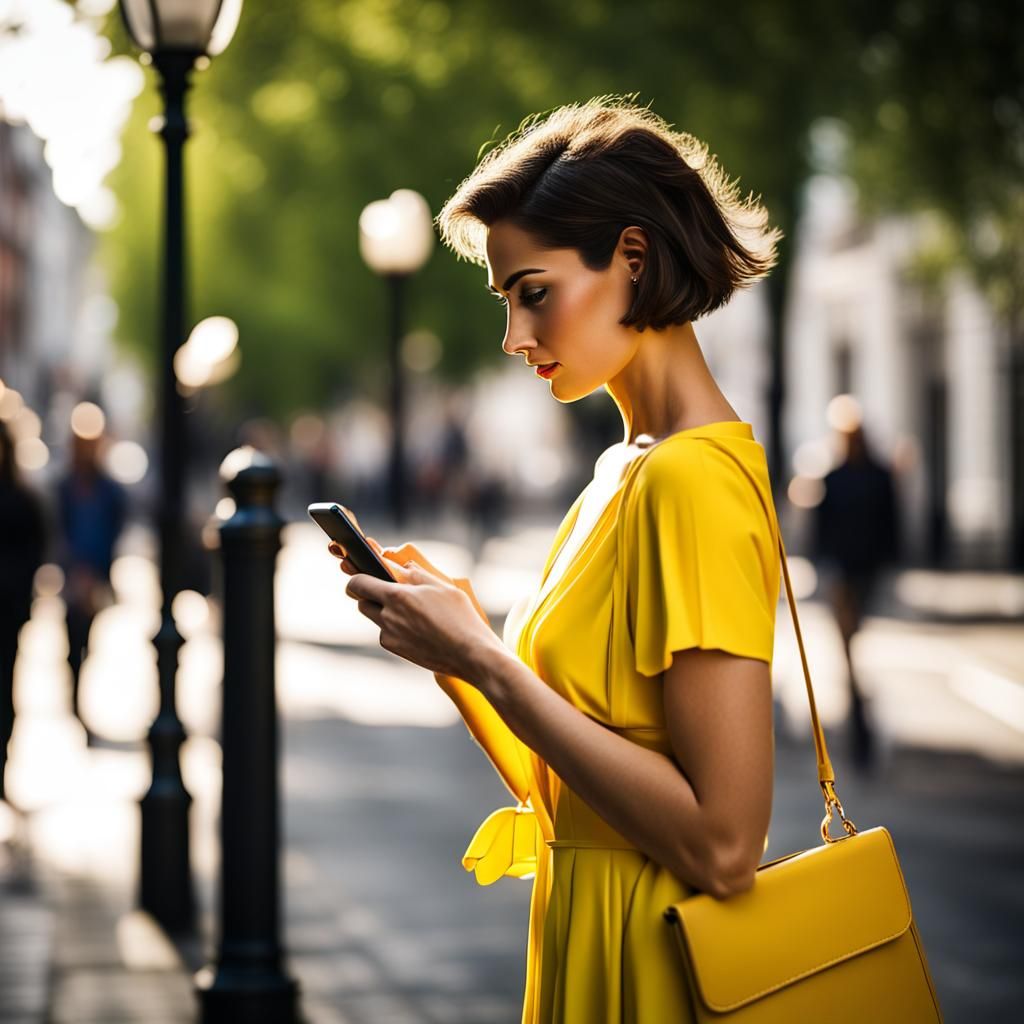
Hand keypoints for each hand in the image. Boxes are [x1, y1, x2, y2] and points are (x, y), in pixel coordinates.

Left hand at [327, 537, 502, 682]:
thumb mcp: (441, 587)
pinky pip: (387, 634)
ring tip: (411, 612)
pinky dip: (395, 628)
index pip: (358, 583)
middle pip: (361, 602)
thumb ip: (416, 575)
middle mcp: (388, 617)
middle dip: (370, 595)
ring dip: (384, 612)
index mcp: (397, 596)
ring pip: (375, 618)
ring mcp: (390, 635)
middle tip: (390, 593)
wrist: (470, 654)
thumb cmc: (460, 617)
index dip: (356, 577)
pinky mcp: (396, 649)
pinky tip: (418, 629)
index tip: (360, 576)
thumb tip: (401, 566)